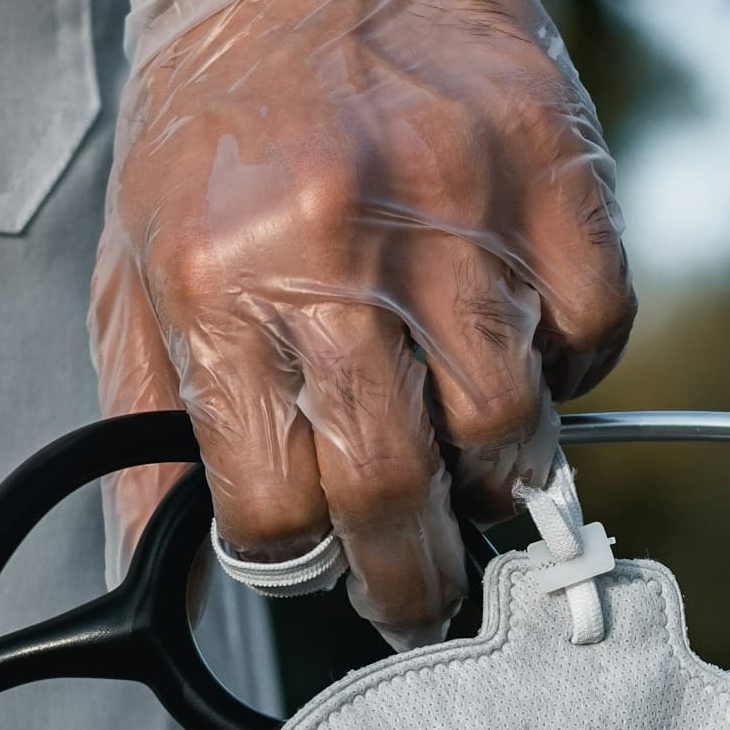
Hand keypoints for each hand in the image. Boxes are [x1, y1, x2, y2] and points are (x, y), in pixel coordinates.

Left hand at [92, 0, 633, 647]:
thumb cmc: (219, 130)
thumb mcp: (137, 277)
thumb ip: (146, 441)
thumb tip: (161, 587)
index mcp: (219, 287)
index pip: (276, 508)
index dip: (299, 563)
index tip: (318, 564)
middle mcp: (338, 254)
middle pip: (397, 492)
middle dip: (409, 582)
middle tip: (414, 599)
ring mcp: (460, 213)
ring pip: (508, 429)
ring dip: (493, 479)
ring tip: (468, 466)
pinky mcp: (555, 174)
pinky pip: (592, 337)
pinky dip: (566, 373)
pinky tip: (519, 352)